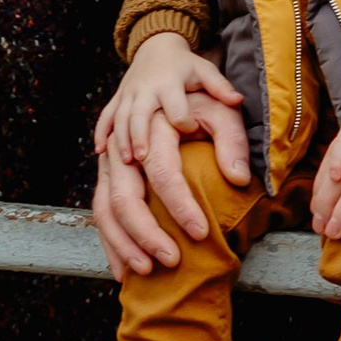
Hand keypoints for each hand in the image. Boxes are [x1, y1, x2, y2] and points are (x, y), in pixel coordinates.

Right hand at [89, 35, 248, 279]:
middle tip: (172, 261)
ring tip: (144, 272)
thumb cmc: (197, 94)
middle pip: (125, 194)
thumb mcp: (221, 106)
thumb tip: (241, 178)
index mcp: (152, 122)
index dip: (180, 203)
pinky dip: (109, 241)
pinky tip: (122, 269)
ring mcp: (108, 157)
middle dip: (146, 232)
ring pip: (104, 206)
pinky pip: (99, 210)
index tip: (202, 232)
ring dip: (123, 243)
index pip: (162, 170)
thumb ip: (232, 140)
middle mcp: (123, 141)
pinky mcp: (105, 171)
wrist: (158, 68)